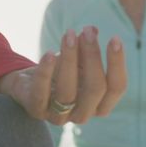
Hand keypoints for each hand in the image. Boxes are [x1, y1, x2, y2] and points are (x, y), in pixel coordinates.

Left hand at [0, 27, 126, 124]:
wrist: (27, 84)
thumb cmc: (60, 71)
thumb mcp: (77, 59)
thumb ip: (86, 46)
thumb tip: (92, 30)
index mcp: (100, 104)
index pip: (117, 88)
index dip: (117, 64)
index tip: (115, 38)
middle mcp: (83, 114)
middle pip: (95, 88)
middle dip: (93, 57)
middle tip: (87, 32)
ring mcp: (59, 117)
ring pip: (68, 92)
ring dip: (70, 60)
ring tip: (69, 35)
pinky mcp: (37, 111)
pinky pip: (41, 94)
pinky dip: (45, 73)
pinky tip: (49, 53)